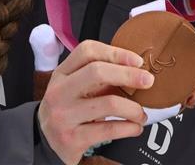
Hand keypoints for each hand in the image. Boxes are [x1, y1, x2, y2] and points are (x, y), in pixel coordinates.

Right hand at [37, 40, 153, 164]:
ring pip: (108, 103)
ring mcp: (63, 116)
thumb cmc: (69, 109)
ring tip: (142, 114)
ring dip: (134, 109)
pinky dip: (129, 128)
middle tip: (148, 81)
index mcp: (62, 73)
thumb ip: (100, 77)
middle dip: (129, 75)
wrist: (45, 143)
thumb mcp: (76, 88)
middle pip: (98, 72)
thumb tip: (137, 71)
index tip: (137, 60)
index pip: (87, 51)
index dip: (116, 52)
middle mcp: (59, 92)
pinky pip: (108, 129)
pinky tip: (135, 127)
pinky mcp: (71, 139)